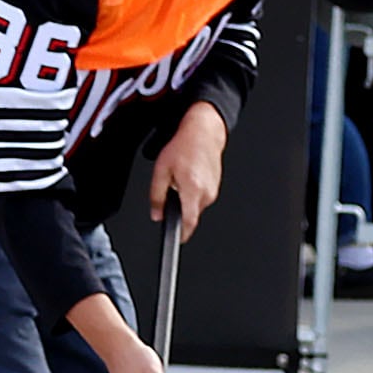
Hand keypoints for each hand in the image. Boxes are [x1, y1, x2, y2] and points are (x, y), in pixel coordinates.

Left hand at [147, 102, 226, 234]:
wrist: (203, 132)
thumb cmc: (183, 147)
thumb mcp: (161, 171)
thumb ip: (156, 196)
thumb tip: (156, 214)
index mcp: (193, 189)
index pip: (189, 222)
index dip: (183, 234)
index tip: (177, 239)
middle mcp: (207, 192)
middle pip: (191, 214)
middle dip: (180, 209)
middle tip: (171, 191)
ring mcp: (214, 190)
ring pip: (196, 205)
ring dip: (186, 199)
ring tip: (180, 178)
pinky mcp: (216, 186)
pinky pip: (202, 196)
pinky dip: (193, 191)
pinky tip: (189, 176)